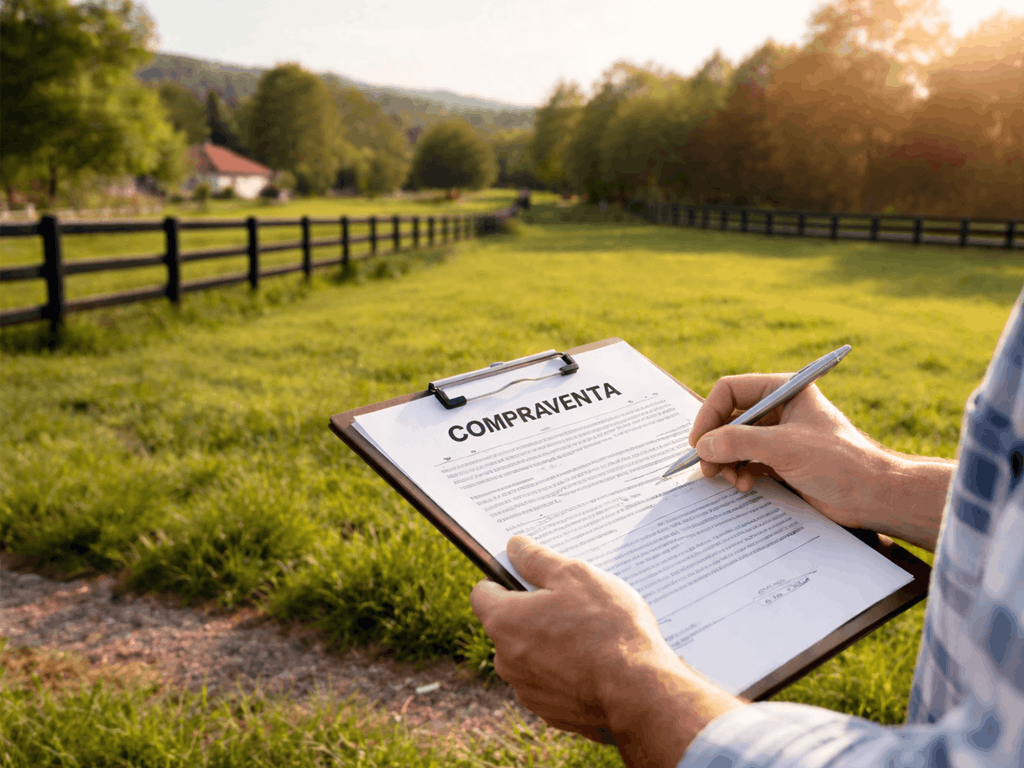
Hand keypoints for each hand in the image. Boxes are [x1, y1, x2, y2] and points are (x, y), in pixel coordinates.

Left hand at [470, 536, 742, 767]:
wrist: (639, 691)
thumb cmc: (606, 626)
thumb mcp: (575, 575)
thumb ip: (537, 558)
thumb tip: (515, 546)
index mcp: (504, 621)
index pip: (482, 593)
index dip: (504, 579)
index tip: (529, 576)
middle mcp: (506, 660)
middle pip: (508, 625)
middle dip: (532, 612)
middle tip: (570, 602)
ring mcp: (527, 690)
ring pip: (530, 655)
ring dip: (550, 643)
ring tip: (589, 633)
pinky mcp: (551, 712)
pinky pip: (551, 682)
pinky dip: (566, 671)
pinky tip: (595, 663)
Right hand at [690, 374, 952, 550]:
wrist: (873, 495)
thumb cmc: (839, 461)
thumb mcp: (783, 447)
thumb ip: (738, 443)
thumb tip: (702, 446)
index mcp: (784, 390)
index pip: (730, 390)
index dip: (709, 414)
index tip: (699, 442)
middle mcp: (779, 409)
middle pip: (728, 418)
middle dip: (716, 443)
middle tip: (706, 467)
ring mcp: (779, 435)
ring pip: (734, 442)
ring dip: (726, 461)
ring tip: (729, 479)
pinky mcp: (781, 460)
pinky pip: (746, 461)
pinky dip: (739, 472)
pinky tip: (744, 485)